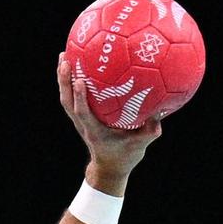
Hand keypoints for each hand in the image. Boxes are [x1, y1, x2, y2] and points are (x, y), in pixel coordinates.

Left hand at [57, 53, 161, 195]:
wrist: (110, 168)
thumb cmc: (125, 157)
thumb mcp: (139, 147)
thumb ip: (149, 132)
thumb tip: (159, 114)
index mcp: (94, 131)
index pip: (83, 113)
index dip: (79, 97)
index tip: (79, 79)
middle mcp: (83, 125)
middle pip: (67, 102)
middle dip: (64, 81)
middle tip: (65, 58)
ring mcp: (80, 121)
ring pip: (66, 98)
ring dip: (63, 78)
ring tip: (64, 54)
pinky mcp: (81, 118)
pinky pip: (72, 98)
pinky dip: (71, 81)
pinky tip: (76, 62)